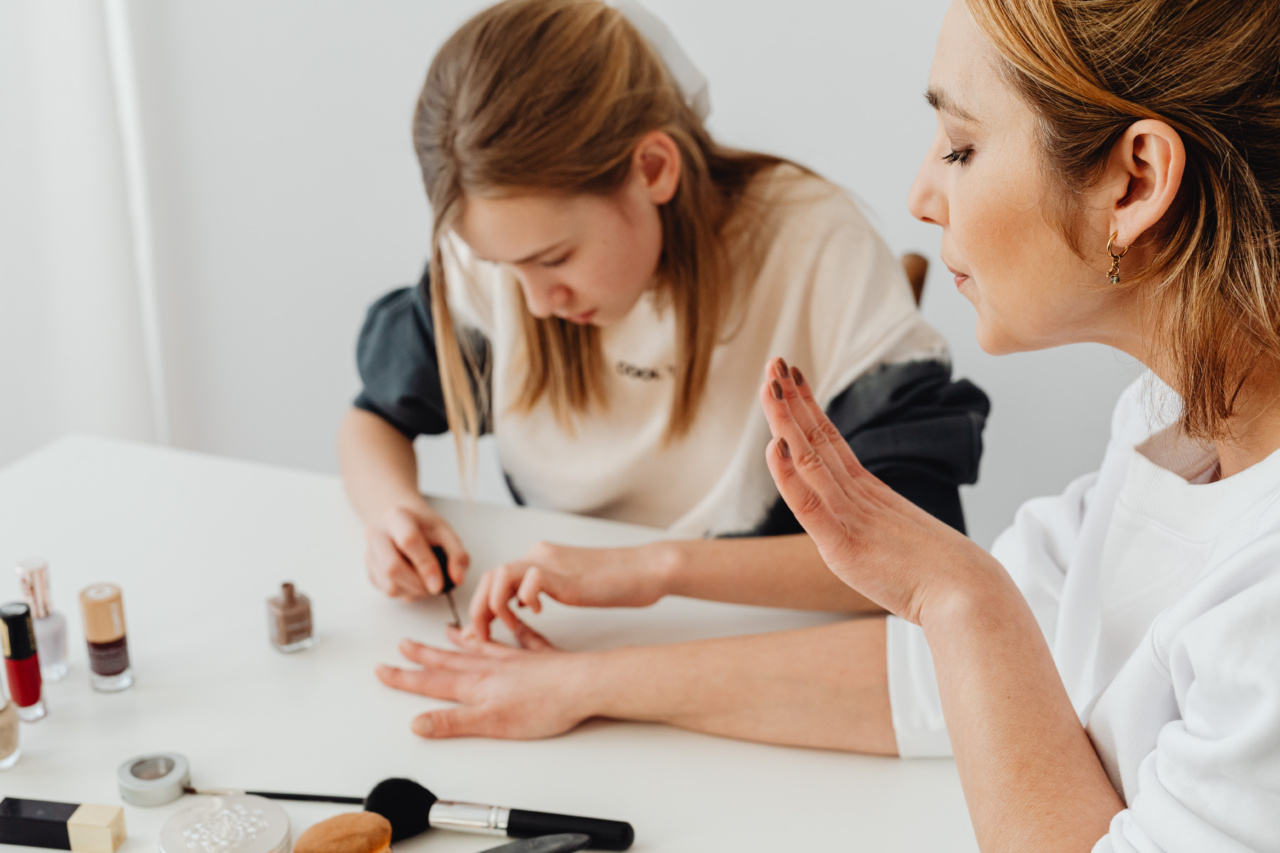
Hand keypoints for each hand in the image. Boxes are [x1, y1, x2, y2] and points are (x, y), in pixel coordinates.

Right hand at [364, 502, 468, 600]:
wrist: (402, 524)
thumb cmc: (424, 528)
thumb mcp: (447, 533)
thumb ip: (457, 555)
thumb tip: (458, 578)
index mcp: (398, 517)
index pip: (409, 541)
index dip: (426, 566)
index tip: (439, 584)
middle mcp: (377, 533)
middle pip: (392, 567)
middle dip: (418, 584)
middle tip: (435, 588)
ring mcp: (370, 553)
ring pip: (389, 584)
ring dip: (414, 591)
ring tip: (427, 582)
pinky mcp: (369, 571)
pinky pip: (387, 591)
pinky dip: (406, 593)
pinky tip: (415, 582)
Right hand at [375, 624, 597, 738]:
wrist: (582, 685)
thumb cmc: (542, 705)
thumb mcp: (490, 722)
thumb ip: (452, 721)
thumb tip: (418, 723)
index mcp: (477, 684)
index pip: (433, 682)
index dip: (405, 678)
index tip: (383, 670)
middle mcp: (492, 667)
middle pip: (450, 661)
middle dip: (424, 655)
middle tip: (403, 645)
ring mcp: (515, 659)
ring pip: (480, 646)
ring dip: (461, 640)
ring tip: (446, 631)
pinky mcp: (540, 657)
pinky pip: (522, 638)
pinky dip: (514, 630)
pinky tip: (512, 622)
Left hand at [468, 541, 674, 640]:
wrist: (644, 569)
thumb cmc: (613, 581)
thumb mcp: (566, 586)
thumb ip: (541, 590)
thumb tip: (518, 605)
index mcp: (538, 558)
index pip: (495, 577)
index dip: (482, 604)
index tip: (481, 631)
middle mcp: (539, 555)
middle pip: (490, 576)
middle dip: (480, 609)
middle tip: (481, 636)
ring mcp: (550, 563)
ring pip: (501, 576)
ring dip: (496, 606)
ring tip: (508, 627)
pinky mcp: (564, 575)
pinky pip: (529, 582)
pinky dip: (526, 600)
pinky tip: (540, 612)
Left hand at [758, 358, 992, 624]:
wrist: (971, 596)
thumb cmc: (943, 576)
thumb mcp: (901, 541)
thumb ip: (880, 528)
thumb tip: (874, 530)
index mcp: (869, 493)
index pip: (830, 442)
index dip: (807, 409)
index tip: (790, 379)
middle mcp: (857, 497)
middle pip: (816, 440)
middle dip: (791, 401)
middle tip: (774, 363)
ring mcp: (850, 517)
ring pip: (809, 460)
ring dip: (785, 421)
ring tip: (769, 386)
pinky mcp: (843, 545)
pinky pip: (810, 506)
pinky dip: (789, 476)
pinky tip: (773, 446)